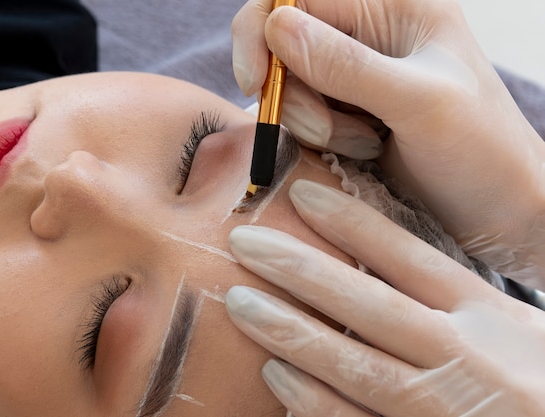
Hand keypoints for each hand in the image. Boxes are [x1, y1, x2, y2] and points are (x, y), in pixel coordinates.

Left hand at [225, 179, 544, 416]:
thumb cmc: (538, 378)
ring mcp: (443, 407)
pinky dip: (315, 403)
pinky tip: (275, 376)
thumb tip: (375, 264)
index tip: (301, 195)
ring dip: (293, 333)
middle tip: (243, 243)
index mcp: (491, 315)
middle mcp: (465, 355)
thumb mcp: (518, 329)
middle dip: (301, 270)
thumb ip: (458, 300)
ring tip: (240, 304)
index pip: (410, 258)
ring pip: (356, 365)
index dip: (352, 224)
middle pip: (370, 304)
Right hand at [232, 0, 544, 286]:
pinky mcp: (345, 111)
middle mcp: (369, 33)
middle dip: (295, 94)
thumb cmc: (480, 152)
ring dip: (311, 123)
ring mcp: (355, 74)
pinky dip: (317, 139)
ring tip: (363, 144)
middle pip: (283, 45)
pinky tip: (360, 150)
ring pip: (289, 86)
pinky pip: (301, 117)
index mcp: (393, 6)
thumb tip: (275, 25)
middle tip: (331, 133)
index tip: (257, 85)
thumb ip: (346, 65)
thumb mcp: (418, 103)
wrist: (497, 210)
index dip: (262, 33)